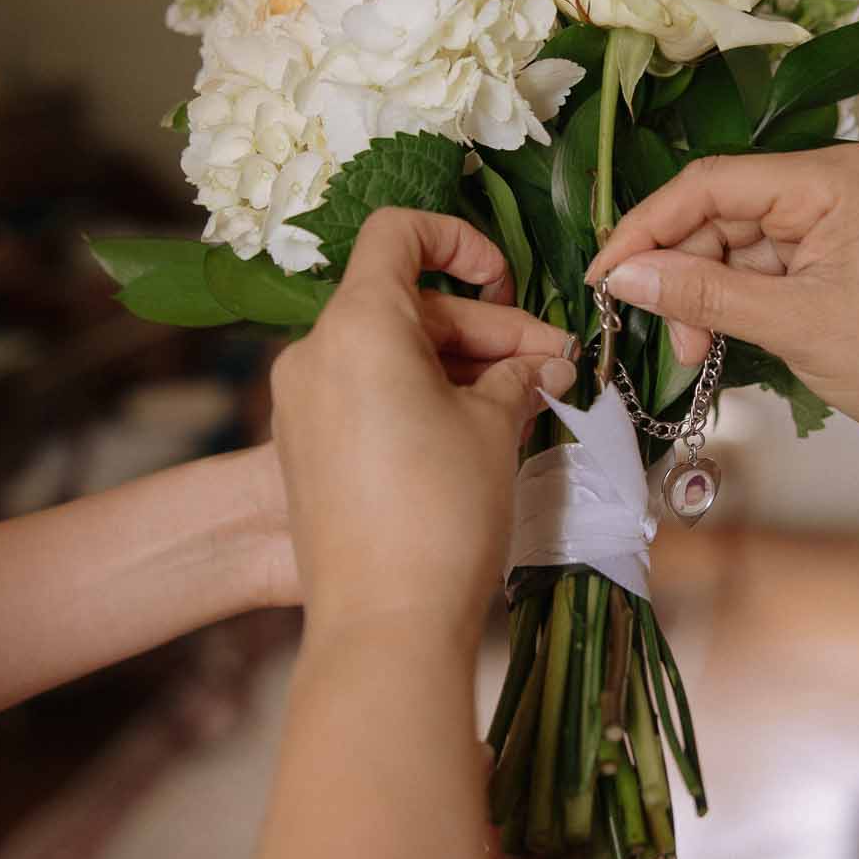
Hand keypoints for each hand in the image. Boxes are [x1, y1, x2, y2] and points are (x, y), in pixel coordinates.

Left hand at [270, 209, 576, 643]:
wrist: (380, 624)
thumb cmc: (440, 513)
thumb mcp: (493, 428)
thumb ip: (515, 377)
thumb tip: (540, 365)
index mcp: (358, 324)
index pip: (399, 234)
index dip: (460, 242)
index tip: (508, 283)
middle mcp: (316, 351)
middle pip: (407, 304)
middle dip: (486, 329)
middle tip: (555, 368)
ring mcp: (303, 403)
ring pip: (390, 354)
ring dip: (459, 367)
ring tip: (530, 403)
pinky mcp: (306, 449)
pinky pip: (368, 396)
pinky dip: (421, 398)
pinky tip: (480, 431)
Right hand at [586, 146, 858, 452]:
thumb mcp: (793, 327)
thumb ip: (702, 297)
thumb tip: (622, 277)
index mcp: (831, 178)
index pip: (712, 184)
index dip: (648, 228)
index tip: (605, 275)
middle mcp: (832, 180)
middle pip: (720, 213)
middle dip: (683, 275)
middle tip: (666, 339)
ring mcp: (835, 215)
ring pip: (735, 244)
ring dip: (706, 298)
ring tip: (697, 354)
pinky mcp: (836, 249)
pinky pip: (763, 265)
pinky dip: (736, 303)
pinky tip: (720, 341)